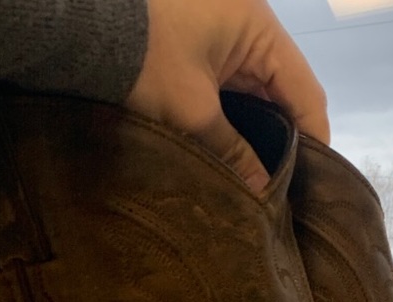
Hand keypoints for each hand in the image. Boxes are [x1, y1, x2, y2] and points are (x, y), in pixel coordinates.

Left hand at [126, 0, 328, 191]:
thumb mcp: (192, 112)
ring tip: (265, 169)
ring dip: (264, 124)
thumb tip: (263, 190)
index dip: (314, 140)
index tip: (313, 182)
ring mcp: (229, 24)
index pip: (306, 92)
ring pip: (263, 85)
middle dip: (289, 135)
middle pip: (287, 88)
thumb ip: (235, 152)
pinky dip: (241, 109)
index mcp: (261, 28)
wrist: (78, 23)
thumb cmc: (144, 61)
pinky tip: (240, 142)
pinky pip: (239, 77)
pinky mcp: (206, 34)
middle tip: (287, 181)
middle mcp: (253, 21)